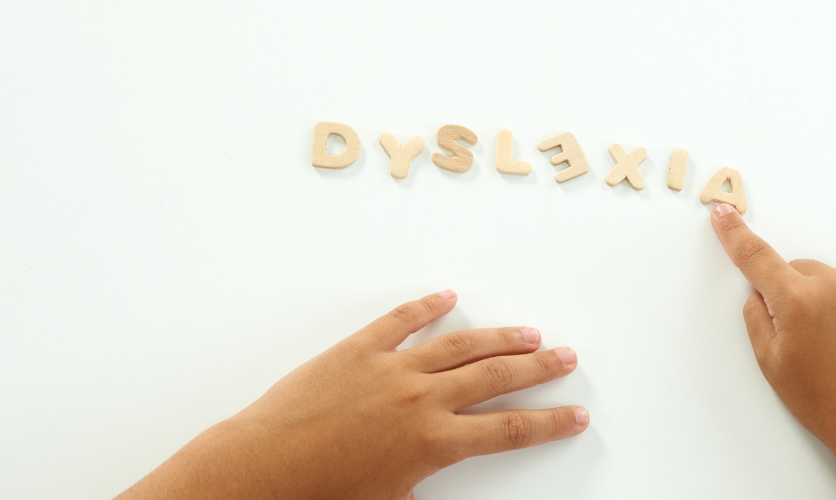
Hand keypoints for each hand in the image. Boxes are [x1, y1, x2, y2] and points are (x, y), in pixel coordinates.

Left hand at [117, 290, 587, 499]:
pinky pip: (400, 322)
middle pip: (497, 377)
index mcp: (433, 443)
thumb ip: (426, 480)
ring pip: (460, 344)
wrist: (260, 472)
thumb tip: (443, 468)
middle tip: (566, 358)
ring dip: (498, 336)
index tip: (575, 415)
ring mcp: (391, 369)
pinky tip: (445, 297)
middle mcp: (421, 400)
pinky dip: (425, 307)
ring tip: (527, 331)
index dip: (549, 423)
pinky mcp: (357, 350)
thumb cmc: (319, 495)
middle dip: (538, 368)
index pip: (510, 430)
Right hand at [709, 204, 835, 498]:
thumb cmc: (831, 405)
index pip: (755, 257)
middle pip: (799, 271)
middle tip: (808, 338)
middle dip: (795, 294)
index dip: (734, 233)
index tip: (724, 214)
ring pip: (835, 277)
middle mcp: (835, 285)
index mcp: (797, 302)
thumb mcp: (773, 366)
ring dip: (832, 298)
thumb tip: (760, 294)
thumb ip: (758, 319)